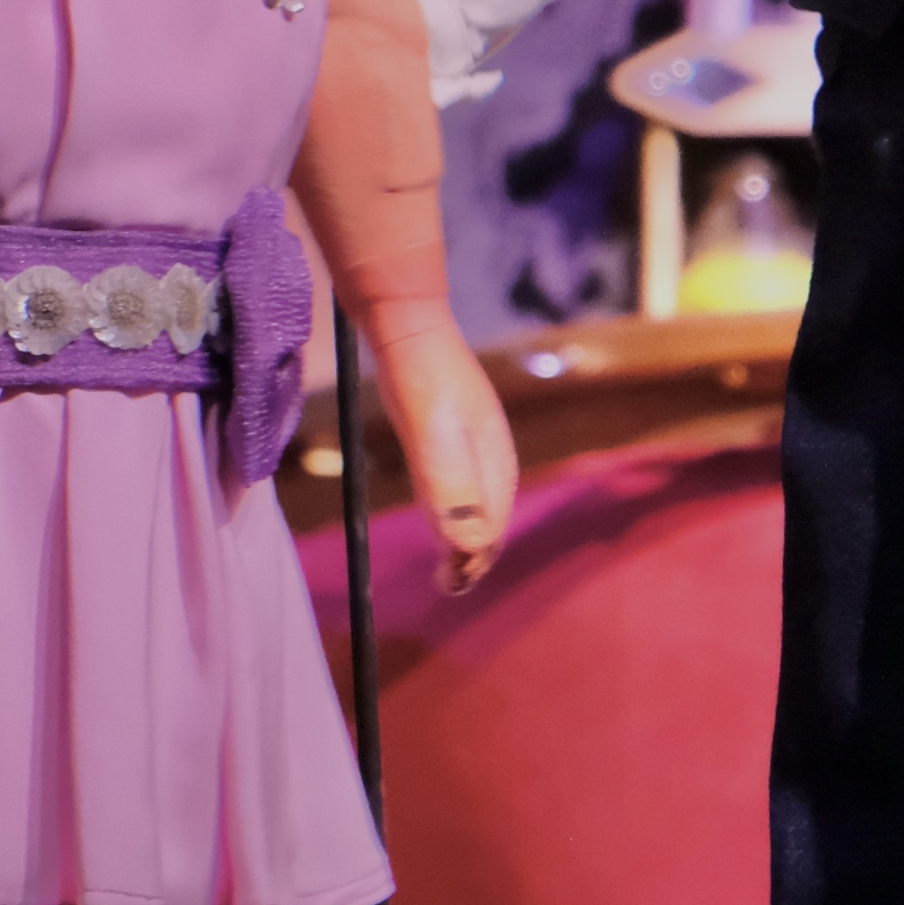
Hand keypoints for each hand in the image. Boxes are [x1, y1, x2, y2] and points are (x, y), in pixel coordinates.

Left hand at [367, 313, 518, 593]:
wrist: (407, 322)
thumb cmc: (420, 381)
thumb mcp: (433, 439)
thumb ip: (452, 492)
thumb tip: (468, 551)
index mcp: (497, 464)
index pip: (493, 530)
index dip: (472, 562)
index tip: (447, 582)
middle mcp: (494, 455)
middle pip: (492, 519)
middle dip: (475, 554)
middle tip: (446, 581)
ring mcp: (476, 439)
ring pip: (480, 502)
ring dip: (467, 535)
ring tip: (448, 564)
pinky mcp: (455, 427)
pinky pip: (464, 481)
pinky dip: (455, 508)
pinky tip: (439, 510)